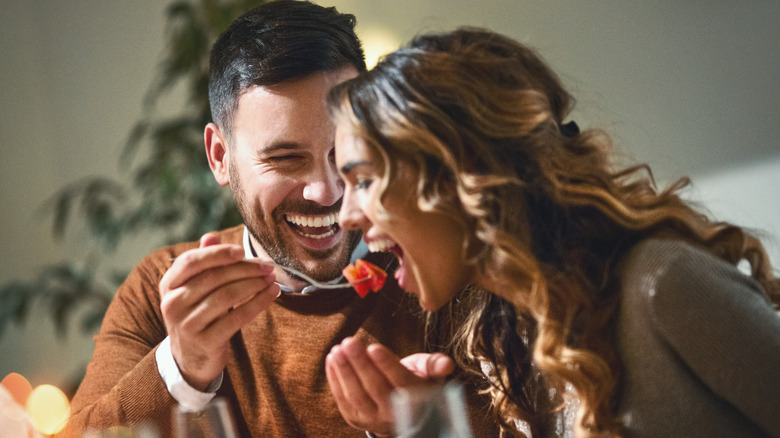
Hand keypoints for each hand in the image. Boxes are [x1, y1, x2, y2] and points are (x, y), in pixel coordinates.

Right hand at [159, 233, 280, 389]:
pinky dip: (258, 303)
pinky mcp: (205, 341)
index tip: (242, 251)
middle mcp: (172, 303)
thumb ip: (203, 262)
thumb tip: (212, 236)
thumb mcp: (194, 288)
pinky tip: (271, 295)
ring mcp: (187, 324)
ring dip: (254, 285)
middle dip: (245, 269)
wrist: (190, 358)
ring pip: (227, 296)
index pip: (191, 261)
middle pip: (214, 278)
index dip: (218, 253)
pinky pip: (237, 318)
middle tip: (267, 266)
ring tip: (272, 279)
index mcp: (168, 284)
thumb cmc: (197, 313)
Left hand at [325, 337, 453, 436]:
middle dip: (360, 363)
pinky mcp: (356, 418)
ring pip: (356, 395)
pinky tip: (332, 359)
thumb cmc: (415, 384)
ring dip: (344, 371)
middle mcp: (394, 413)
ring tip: (338, 349)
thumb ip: (434, 365)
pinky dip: (335, 379)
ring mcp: (372, 418)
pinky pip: (343, 399)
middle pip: (375, 387)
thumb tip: (447, 364)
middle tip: (350, 342)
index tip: (373, 347)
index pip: (400, 381)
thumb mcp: (428, 373)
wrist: (403, 414)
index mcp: (415, 398)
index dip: (386, 364)